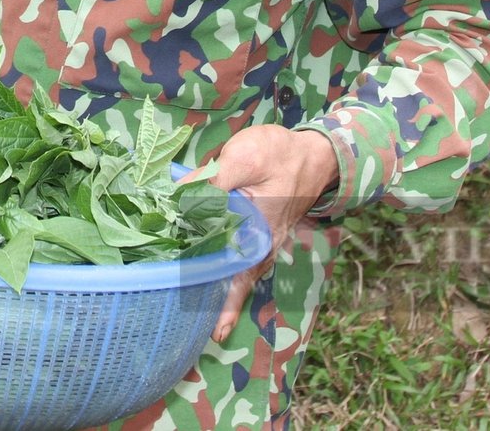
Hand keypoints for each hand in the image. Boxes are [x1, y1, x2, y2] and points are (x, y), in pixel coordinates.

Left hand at [206, 124, 338, 342]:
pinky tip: (210, 284)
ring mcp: (261, 241)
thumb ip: (213, 181)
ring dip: (222, 295)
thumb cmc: (280, 154)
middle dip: (220, 308)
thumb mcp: (245, 159)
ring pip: (237, 275)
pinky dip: (225, 274)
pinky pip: (239, 260)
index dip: (222, 301)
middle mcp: (262, 246)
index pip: (236, 275)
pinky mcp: (256, 233)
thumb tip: (177, 199)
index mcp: (260, 234)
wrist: (312, 153)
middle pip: (237, 283)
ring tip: (208, 325)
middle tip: (202, 336)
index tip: (214, 330)